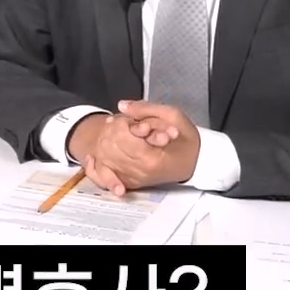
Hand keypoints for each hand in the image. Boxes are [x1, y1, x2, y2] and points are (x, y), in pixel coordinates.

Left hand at [67, 108, 198, 194]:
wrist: (196, 162)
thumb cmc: (186, 139)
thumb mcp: (173, 116)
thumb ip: (146, 109)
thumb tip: (121, 106)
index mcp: (152, 158)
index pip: (122, 138)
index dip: (122, 124)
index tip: (133, 120)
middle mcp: (139, 172)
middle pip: (108, 147)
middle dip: (112, 131)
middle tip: (124, 124)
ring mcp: (133, 180)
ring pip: (103, 159)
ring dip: (104, 142)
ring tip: (117, 133)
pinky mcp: (129, 183)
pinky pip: (102, 178)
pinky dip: (93, 167)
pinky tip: (92, 157)